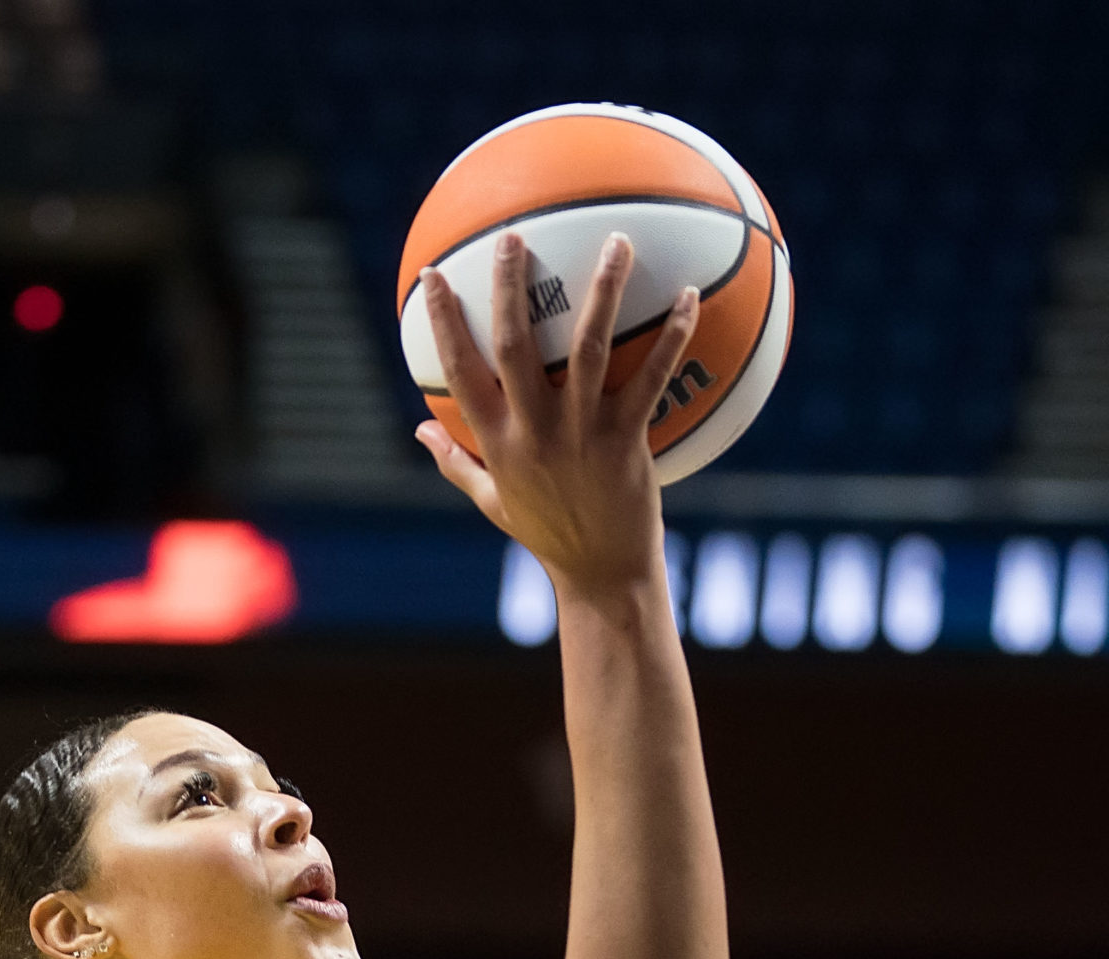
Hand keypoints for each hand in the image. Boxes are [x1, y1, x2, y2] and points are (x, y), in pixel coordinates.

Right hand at [413, 231, 699, 606]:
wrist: (601, 572)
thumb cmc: (546, 534)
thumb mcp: (492, 501)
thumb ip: (455, 460)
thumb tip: (419, 427)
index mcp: (497, 441)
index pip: (459, 370)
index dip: (443, 321)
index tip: (435, 275)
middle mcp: (535, 430)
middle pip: (515, 345)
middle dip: (510, 286)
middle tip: (513, 237)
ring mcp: (582, 433)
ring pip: (589, 347)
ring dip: (604, 290)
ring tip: (617, 240)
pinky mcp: (627, 440)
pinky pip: (652, 376)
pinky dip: (673, 334)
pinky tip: (689, 294)